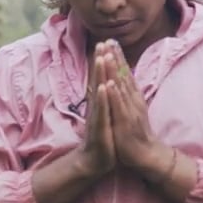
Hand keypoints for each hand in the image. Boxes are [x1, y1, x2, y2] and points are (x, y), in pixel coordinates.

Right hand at [75, 44, 116, 176]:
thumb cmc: (103, 136)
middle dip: (101, 61)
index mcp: (101, 102)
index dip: (104, 61)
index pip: (102, 78)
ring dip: (100, 74)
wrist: (96, 160)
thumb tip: (104, 83)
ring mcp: (97, 115)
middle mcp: (97, 106)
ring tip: (101, 57)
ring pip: (99, 91)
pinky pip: (102, 110)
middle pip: (99, 79)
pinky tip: (104, 87)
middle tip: (101, 42)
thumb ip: (104, 99)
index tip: (106, 42)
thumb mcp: (105, 114)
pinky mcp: (100, 126)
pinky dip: (103, 98)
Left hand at [102, 41, 166, 175]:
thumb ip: (126, 95)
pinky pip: (119, 106)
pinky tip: (110, 83)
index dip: (118, 57)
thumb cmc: (134, 132)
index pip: (125, 73)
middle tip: (109, 40)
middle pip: (124, 75)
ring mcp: (130, 110)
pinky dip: (115, 94)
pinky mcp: (126, 122)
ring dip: (115, 70)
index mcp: (132, 97)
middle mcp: (133, 100)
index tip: (111, 41)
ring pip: (121, 87)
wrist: (145, 153)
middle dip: (116, 57)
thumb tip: (120, 81)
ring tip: (109, 55)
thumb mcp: (130, 110)